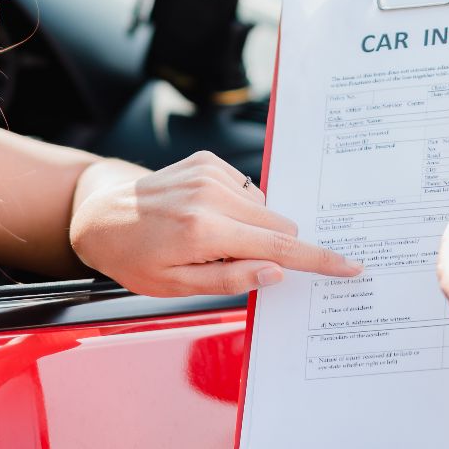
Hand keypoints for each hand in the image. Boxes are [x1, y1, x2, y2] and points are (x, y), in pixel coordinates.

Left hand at [70, 151, 360, 296]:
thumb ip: (229, 280)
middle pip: (277, 224)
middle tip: (232, 260)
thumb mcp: (175, 287)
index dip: (317, 260)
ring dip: (250, 227)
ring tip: (210, 238)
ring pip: (263, 206)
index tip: (349, 265)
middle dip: (271, 246)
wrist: (99, 215)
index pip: (277, 247)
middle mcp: (209, 195)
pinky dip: (236, 207)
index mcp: (203, 231)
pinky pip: (245, 189)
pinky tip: (206, 216)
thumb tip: (276, 273)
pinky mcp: (206, 161)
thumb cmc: (133, 258)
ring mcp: (208, 173)